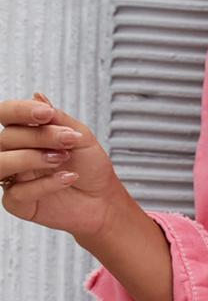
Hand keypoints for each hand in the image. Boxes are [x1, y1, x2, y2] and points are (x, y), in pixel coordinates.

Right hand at [1, 92, 129, 240]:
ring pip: (1, 163)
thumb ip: (58, 119)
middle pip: (6, 138)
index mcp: (24, 135)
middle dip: (39, 137)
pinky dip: (45, 184)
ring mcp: (12, 178)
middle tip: (68, 141)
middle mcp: (13, 154)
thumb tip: (38, 97)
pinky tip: (67, 178)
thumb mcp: (80, 137)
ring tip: (61, 158)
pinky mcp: (18, 203)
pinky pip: (18, 192)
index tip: (45, 113)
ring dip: (32, 158)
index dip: (20, 111)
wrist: (104, 199)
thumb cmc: (90, 167)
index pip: (5, 115)